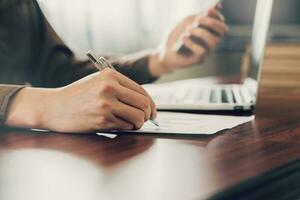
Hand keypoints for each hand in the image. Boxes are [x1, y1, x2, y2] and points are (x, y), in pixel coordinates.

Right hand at [5, 69, 156, 132]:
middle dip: (148, 114)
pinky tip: (117, 125)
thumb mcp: (97, 82)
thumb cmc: (76, 95)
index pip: (141, 91)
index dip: (151, 103)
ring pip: (138, 116)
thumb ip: (120, 88)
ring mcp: (106, 104)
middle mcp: (109, 87)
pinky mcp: (102, 119)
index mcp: (110, 75)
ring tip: (132, 124)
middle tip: (145, 119)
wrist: (53, 107)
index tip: (152, 111)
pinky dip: (126, 128)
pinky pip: (125, 126)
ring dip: (138, 123)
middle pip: (144, 103)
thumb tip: (144, 101)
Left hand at [149, 4, 228, 76]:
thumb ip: (196, 17)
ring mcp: (207, 50)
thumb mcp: (184, 23)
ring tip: (189, 29)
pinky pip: (201, 51)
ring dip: (202, 32)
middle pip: (222, 31)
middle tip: (198, 19)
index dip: (217, 14)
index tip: (207, 10)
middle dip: (211, 22)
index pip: (220, 22)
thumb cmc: (176, 36)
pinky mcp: (199, 59)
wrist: (165, 52)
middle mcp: (211, 41)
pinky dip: (191, 42)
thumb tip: (207, 10)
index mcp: (209, 31)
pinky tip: (183, 38)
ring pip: (214, 41)